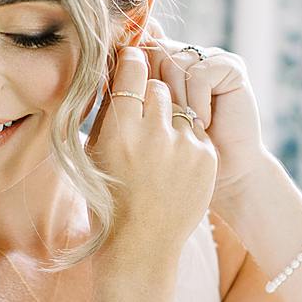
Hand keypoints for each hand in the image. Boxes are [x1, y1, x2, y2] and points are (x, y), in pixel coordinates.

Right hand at [84, 44, 218, 264]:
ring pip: (180, 105)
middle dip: (151, 92)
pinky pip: (195, 129)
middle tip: (144, 110)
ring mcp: (185, 145)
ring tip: (158, 141)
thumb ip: (110, 112)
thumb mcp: (95, 152)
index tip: (132, 56)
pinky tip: (173, 160)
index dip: (132, 60)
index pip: (132, 70)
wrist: (141, 245)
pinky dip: (185, 137)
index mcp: (120, 130)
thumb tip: (117, 72)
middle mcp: (154, 134)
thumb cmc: (109, 197)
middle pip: (158, 86)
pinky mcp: (207, 157)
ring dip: (170, 115)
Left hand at [134, 19, 272, 207]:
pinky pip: (200, 73)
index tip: (136, 105)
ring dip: (178, 100)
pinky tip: (204, 122)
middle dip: (155, 89)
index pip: (137, 45)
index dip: (132, 65)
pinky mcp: (230, 66)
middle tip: (164, 122)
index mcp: (160, 62)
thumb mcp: (141, 124)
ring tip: (186, 125)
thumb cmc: (177, 157)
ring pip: (174, 62)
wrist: (223, 172)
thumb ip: (123, 94)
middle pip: (153, 50)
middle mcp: (184, 55)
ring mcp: (208, 58)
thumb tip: (100, 67)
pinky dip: (198, 101)